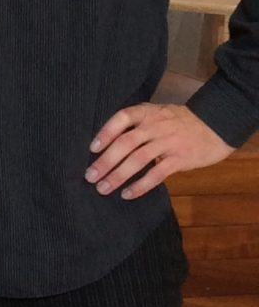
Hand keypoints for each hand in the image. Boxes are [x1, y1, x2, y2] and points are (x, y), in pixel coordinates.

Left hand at [87, 102, 232, 198]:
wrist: (216, 125)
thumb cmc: (180, 122)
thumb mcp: (158, 114)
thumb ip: (137, 124)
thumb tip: (108, 143)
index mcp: (148, 113)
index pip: (122, 118)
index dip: (106, 132)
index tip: (92, 148)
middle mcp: (156, 125)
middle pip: (126, 142)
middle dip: (106, 161)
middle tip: (90, 176)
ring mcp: (168, 142)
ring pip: (138, 159)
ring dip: (118, 175)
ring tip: (103, 188)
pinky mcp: (180, 159)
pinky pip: (157, 174)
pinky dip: (140, 185)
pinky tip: (127, 194)